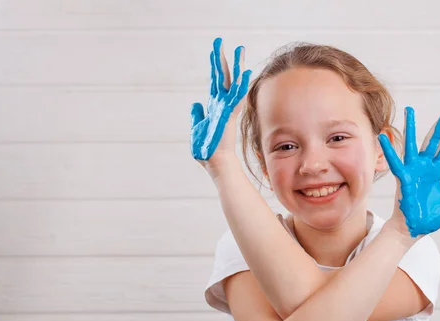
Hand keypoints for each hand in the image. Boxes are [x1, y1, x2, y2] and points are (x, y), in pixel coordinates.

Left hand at [190, 37, 251, 164]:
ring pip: (232, 82)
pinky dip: (240, 84)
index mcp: (215, 106)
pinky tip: (244, 71)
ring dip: (235, 66)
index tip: (215, 50)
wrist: (214, 162)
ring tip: (238, 48)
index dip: (215, 66)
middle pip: (222, 76)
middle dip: (221, 58)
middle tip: (218, 40)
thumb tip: (196, 104)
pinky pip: (237, 96)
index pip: (216, 81)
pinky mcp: (230, 115)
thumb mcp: (197, 128)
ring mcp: (227, 108)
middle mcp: (223, 104)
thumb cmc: (207, 149)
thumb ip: (198, 115)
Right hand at [378, 106, 439, 237]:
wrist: (413, 231)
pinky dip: (388, 150)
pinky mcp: (403, 179)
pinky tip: (382, 137)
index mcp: (435, 172)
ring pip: (412, 145)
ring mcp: (412, 171)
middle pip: (432, 141)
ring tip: (410, 110)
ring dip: (411, 128)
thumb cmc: (428, 218)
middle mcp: (423, 168)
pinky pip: (395, 162)